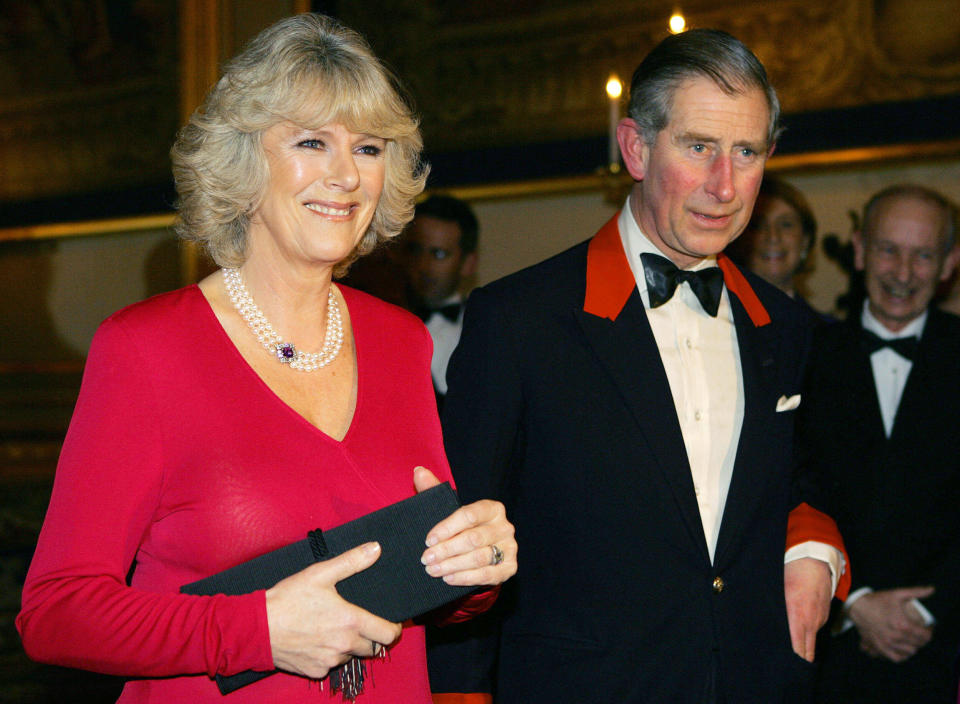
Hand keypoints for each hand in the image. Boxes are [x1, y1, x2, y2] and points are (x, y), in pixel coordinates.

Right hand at [265, 542, 401, 678]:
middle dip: (369, 636)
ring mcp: (329, 661)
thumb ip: (352, 561)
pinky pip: (330, 665)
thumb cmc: (288, 599)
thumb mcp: (320, 573)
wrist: (256, 628)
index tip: (389, 622)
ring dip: (347, 645)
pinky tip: (316, 640)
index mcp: (351, 622)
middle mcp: (343, 646)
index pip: (388, 635)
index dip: (392, 628)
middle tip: (356, 621)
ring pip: (350, 656)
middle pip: (371, 648)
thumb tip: (376, 549)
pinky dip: (328, 655)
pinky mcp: (315, 671)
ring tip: (332, 628)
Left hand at [415, 467, 516, 586]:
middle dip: (446, 550)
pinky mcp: (510, 568)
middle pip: (473, 539)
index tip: (428, 539)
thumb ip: (434, 490)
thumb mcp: (448, 509)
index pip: (469, 516)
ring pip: (479, 558)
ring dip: (453, 565)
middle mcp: (505, 526)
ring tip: (432, 570)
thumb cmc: (462, 528)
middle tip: (426, 559)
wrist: (479, 553)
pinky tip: (448, 578)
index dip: (447, 528)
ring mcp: (510, 548)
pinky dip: (466, 577)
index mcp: (492, 508)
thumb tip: (418, 471)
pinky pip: (487, 575)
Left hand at [784, 557, 831, 660]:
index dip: (792, 660)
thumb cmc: (791, 575)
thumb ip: (777, 614)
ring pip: (812, 639)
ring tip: (793, 651)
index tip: (784, 667)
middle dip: (799, 660)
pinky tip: (801, 628)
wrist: (814, 561)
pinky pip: (816, 628)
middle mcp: (811, 622)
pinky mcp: (825, 614)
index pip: (797, 649)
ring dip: (804, 645)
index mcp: (797, 619)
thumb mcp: (779, 594)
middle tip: (788, 666)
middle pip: (808, 651)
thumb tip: (769, 629)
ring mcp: (820, 619)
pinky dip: (809, 631)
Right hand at [848, 587, 934, 662]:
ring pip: (909, 652)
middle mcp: (896, 636)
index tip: (928, 628)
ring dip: (913, 647)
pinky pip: (896, 658)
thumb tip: (932, 589)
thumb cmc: (877, 600)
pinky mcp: (879, 648)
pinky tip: (902, 650)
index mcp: (903, 624)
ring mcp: (887, 644)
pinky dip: (902, 656)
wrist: (857, 607)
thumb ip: (916, 592)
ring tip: (912, 641)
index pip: (924, 635)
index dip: (929, 632)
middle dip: (922, 639)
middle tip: (920, 633)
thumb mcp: (897, 593)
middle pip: (918, 644)